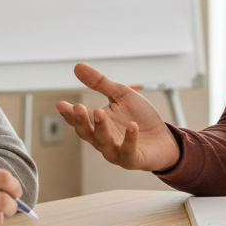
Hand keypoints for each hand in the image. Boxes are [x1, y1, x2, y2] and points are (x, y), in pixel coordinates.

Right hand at [56, 63, 181, 171]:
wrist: (164, 138)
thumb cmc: (140, 117)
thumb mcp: (121, 95)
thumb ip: (100, 83)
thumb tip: (77, 66)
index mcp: (97, 124)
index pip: (79, 120)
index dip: (69, 114)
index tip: (61, 104)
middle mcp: (103, 140)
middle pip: (87, 133)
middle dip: (81, 121)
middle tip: (77, 108)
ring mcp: (117, 152)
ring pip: (104, 143)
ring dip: (101, 128)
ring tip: (99, 112)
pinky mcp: (133, 159)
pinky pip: (128, 151)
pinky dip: (129, 139)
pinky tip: (132, 126)